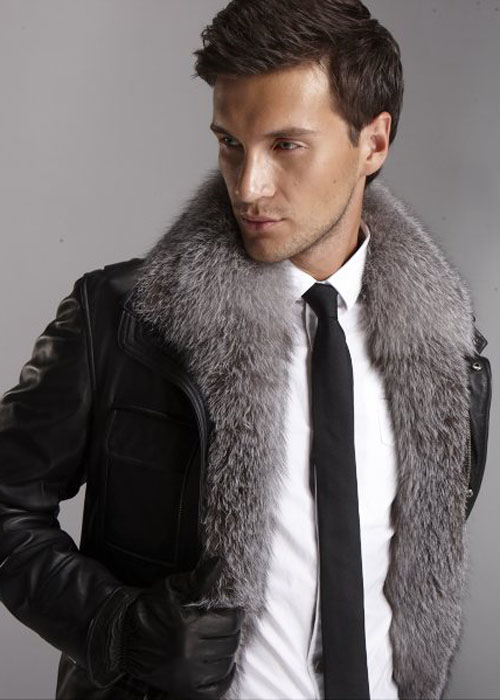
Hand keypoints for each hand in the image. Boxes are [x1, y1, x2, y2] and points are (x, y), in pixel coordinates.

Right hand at [120, 556, 244, 697]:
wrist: (124, 636)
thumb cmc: (150, 608)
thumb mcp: (172, 588)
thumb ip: (199, 577)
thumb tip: (219, 562)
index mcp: (188, 625)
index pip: (229, 622)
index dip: (236, 615)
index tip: (236, 610)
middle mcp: (188, 653)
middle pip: (229, 643)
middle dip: (234, 632)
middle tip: (230, 624)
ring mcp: (187, 674)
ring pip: (225, 664)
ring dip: (230, 651)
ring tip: (225, 640)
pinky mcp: (183, 688)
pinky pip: (216, 689)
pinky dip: (225, 677)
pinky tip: (225, 665)